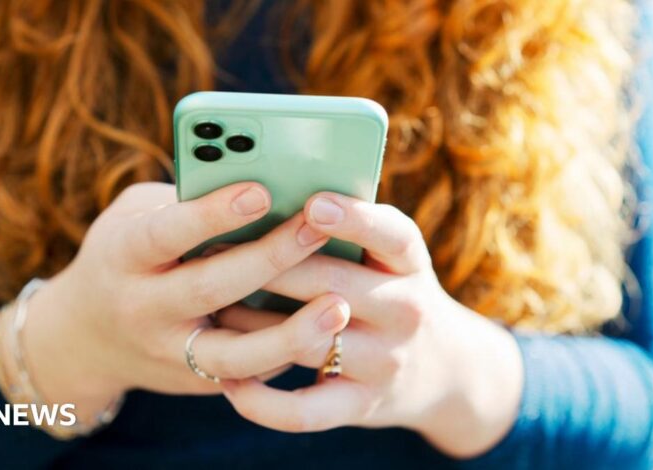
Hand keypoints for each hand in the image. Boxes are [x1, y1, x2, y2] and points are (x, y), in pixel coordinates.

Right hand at [0, 183, 350, 423]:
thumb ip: (185, 203)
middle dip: (268, 259)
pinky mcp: (197, 382)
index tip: (261, 191)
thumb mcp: (135, 217)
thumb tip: (265, 186)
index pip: (166, 234)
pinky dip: (289, 352)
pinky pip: (250, 374)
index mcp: (122, 256)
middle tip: (316, 228)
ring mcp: (170, 354)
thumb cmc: (125, 256)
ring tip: (338, 306)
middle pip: (209, 289)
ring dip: (290, 334)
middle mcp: (142, 309)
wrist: (88, 338)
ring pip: (234, 355)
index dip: (212, 215)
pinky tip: (326, 331)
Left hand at [217, 192, 523, 457]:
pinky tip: (230, 382)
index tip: (312, 204)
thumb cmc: (390, 292)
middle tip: (212, 248)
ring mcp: (385, 362)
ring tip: (210, 311)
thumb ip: (347, 231)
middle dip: (268, 266)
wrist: (443, 368)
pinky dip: (262, 402)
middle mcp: (405, 310)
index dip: (355, 219)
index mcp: (409, 263)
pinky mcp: (362, 405)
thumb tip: (266, 202)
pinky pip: (305, 411)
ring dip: (250, 327)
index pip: (393, 236)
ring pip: (307, 341)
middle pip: (330, 284)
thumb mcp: (389, 258)